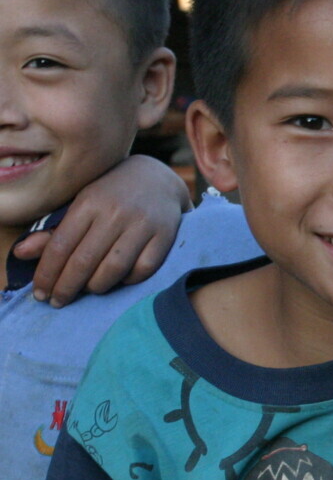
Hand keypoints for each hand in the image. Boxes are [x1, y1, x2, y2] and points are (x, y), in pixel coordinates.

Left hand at [14, 155, 187, 305]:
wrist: (157, 178)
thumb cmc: (110, 195)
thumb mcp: (79, 205)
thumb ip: (52, 232)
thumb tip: (21, 254)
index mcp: (88, 202)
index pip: (61, 245)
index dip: (47, 273)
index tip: (40, 293)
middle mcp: (115, 213)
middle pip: (85, 260)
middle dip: (67, 287)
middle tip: (58, 301)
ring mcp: (142, 224)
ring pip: (114, 268)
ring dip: (97, 286)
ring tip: (88, 290)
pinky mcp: (165, 235)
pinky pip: (144, 268)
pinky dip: (129, 280)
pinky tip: (119, 280)